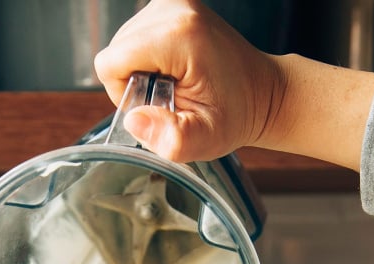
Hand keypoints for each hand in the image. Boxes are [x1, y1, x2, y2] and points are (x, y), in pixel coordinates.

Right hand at [94, 0, 373, 171]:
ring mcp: (174, 2)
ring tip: (175, 83)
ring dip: (142, 69)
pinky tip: (175, 70)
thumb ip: (168, 137)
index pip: (111, 62)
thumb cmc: (234, 115)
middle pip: (116, 49)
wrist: (262, 93)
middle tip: (169, 96)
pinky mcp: (175, 5)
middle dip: (134, 80)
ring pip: (124, 42)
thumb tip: (134, 120)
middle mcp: (174, 9)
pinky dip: (150, 57)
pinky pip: (139, 35)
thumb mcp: (203, 140)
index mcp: (177, 35)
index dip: (123, 93)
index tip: (155, 104)